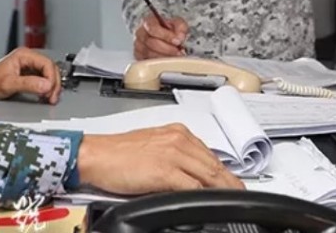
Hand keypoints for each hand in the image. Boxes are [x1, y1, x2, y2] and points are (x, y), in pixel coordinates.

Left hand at [0, 48, 61, 104]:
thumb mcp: (8, 84)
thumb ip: (28, 84)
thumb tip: (46, 85)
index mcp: (24, 55)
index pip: (47, 64)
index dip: (51, 78)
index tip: (50, 90)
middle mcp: (28, 59)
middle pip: (50, 69)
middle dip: (53, 84)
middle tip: (52, 97)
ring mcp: (28, 67)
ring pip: (48, 75)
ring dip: (51, 87)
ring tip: (50, 98)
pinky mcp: (28, 76)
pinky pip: (43, 80)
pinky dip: (46, 89)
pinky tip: (45, 96)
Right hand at [78, 124, 243, 192]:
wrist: (94, 155)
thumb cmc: (116, 154)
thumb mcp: (153, 148)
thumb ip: (173, 157)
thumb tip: (188, 175)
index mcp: (177, 133)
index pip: (209, 154)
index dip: (224, 171)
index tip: (233, 181)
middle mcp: (178, 139)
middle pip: (213, 165)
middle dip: (230, 182)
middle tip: (241, 193)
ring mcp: (173, 154)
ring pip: (208, 175)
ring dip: (223, 189)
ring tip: (233, 199)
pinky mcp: (164, 171)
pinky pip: (191, 186)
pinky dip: (204, 195)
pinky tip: (210, 202)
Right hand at [133, 15, 188, 59]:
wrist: (165, 37)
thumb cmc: (169, 30)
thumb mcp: (178, 24)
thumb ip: (180, 27)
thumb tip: (180, 36)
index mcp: (148, 21)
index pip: (153, 28)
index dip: (166, 36)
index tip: (177, 41)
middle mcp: (141, 33)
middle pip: (151, 42)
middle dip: (167, 49)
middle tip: (178, 52)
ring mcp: (139, 46)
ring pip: (149, 54)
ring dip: (164, 57)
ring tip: (175, 57)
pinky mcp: (139, 57)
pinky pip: (147, 62)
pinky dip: (159, 63)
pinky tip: (168, 62)